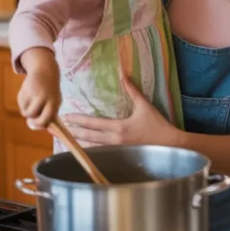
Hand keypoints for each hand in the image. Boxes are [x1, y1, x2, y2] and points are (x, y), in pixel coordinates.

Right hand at [18, 49, 60, 128]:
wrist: (45, 71)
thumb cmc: (50, 91)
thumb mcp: (53, 101)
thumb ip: (47, 114)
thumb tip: (33, 127)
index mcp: (54, 103)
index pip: (47, 120)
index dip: (40, 125)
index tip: (36, 125)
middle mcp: (45, 98)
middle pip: (33, 116)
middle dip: (31, 120)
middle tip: (30, 119)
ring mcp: (34, 94)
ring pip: (26, 111)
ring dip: (26, 111)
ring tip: (31, 104)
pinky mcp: (25, 90)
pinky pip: (20, 104)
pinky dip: (22, 103)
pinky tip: (28, 95)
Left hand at [65, 78, 182, 146]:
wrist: (169, 145)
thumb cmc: (157, 125)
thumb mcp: (145, 106)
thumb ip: (133, 91)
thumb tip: (124, 75)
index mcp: (119, 127)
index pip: (94, 123)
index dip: (79, 120)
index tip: (68, 117)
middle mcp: (115, 140)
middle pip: (89, 136)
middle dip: (74, 132)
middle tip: (60, 129)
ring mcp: (117, 150)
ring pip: (93, 147)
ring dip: (80, 142)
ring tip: (68, 140)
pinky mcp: (121, 155)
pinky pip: (101, 153)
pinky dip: (91, 150)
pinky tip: (84, 149)